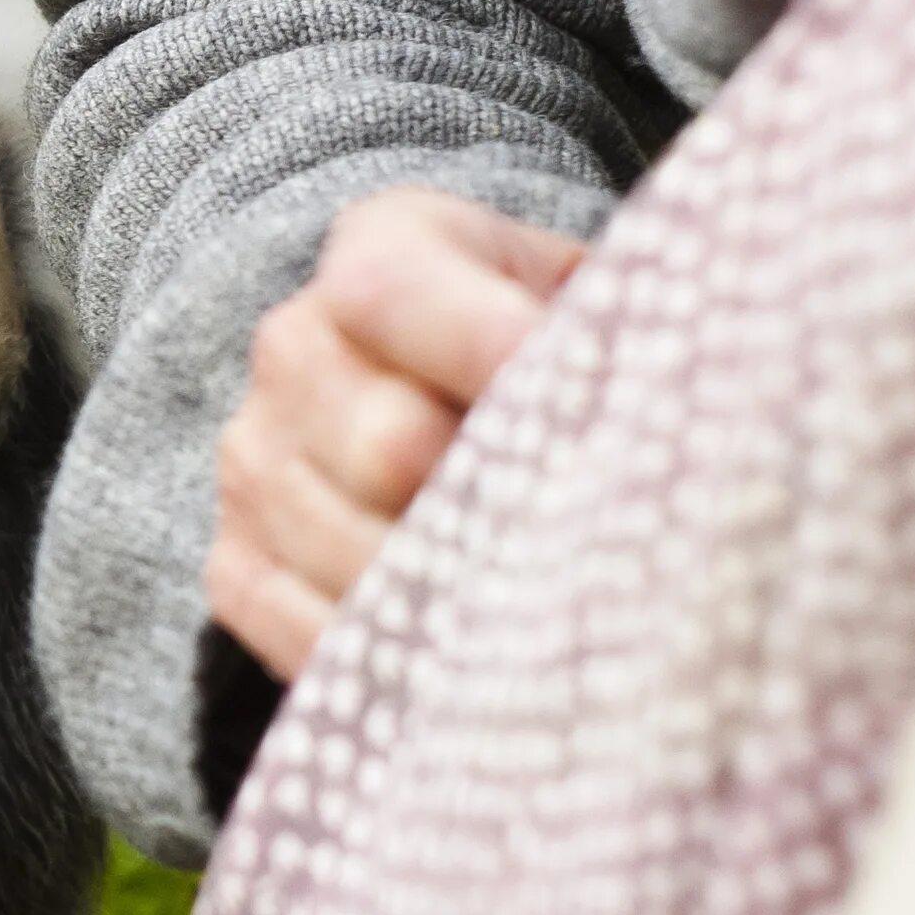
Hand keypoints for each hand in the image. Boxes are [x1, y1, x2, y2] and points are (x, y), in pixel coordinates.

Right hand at [205, 187, 586, 680]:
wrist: (449, 397)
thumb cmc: (556, 355)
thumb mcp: (593, 298)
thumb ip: (621, 335)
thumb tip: (677, 414)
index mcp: (384, 250)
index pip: (389, 291)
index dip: (487, 349)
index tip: (590, 410)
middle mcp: (294, 348)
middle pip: (385, 445)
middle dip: (503, 504)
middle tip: (604, 549)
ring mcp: (255, 460)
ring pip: (354, 553)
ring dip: (465, 598)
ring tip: (560, 618)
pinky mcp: (237, 563)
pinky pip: (309, 635)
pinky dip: (402, 663)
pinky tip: (481, 662)